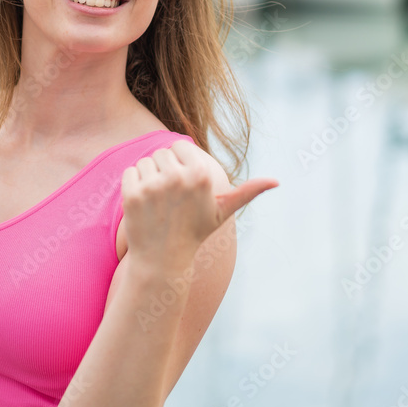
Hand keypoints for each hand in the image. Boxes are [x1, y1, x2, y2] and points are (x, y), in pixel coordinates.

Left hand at [120, 140, 277, 273]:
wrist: (163, 260)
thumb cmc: (195, 232)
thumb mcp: (223, 211)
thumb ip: (248, 192)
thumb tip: (277, 181)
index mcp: (200, 175)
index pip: (181, 146)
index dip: (180, 163)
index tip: (183, 184)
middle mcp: (177, 177)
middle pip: (162, 153)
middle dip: (163, 170)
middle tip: (169, 197)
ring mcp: (153, 186)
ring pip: (145, 162)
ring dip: (148, 177)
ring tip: (157, 201)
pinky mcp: (132, 194)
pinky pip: (130, 172)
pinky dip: (133, 185)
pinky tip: (143, 204)